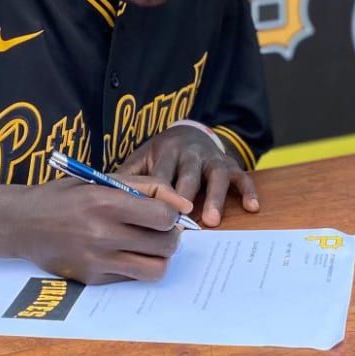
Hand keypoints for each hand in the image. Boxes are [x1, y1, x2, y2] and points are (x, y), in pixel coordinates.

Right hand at [5, 176, 193, 283]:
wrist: (21, 223)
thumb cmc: (66, 196)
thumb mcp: (102, 179)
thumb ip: (146, 187)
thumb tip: (184, 205)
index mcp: (106, 202)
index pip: (164, 216)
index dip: (171, 214)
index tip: (162, 211)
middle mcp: (102, 234)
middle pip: (166, 245)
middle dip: (170, 236)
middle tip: (159, 229)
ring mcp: (97, 261)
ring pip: (155, 270)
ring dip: (158, 257)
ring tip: (148, 245)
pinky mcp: (92, 279)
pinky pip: (131, 278)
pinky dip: (135, 266)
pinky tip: (122, 252)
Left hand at [116, 125, 259, 227]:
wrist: (188, 132)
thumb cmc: (161, 156)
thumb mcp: (142, 159)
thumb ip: (128, 177)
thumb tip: (102, 199)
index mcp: (164, 151)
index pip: (161, 175)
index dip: (159, 197)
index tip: (154, 218)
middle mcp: (190, 153)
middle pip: (188, 175)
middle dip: (186, 197)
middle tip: (183, 223)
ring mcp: (212, 158)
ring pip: (216, 176)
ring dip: (214, 198)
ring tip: (212, 220)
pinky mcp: (230, 164)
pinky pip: (242, 176)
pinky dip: (248, 190)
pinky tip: (252, 207)